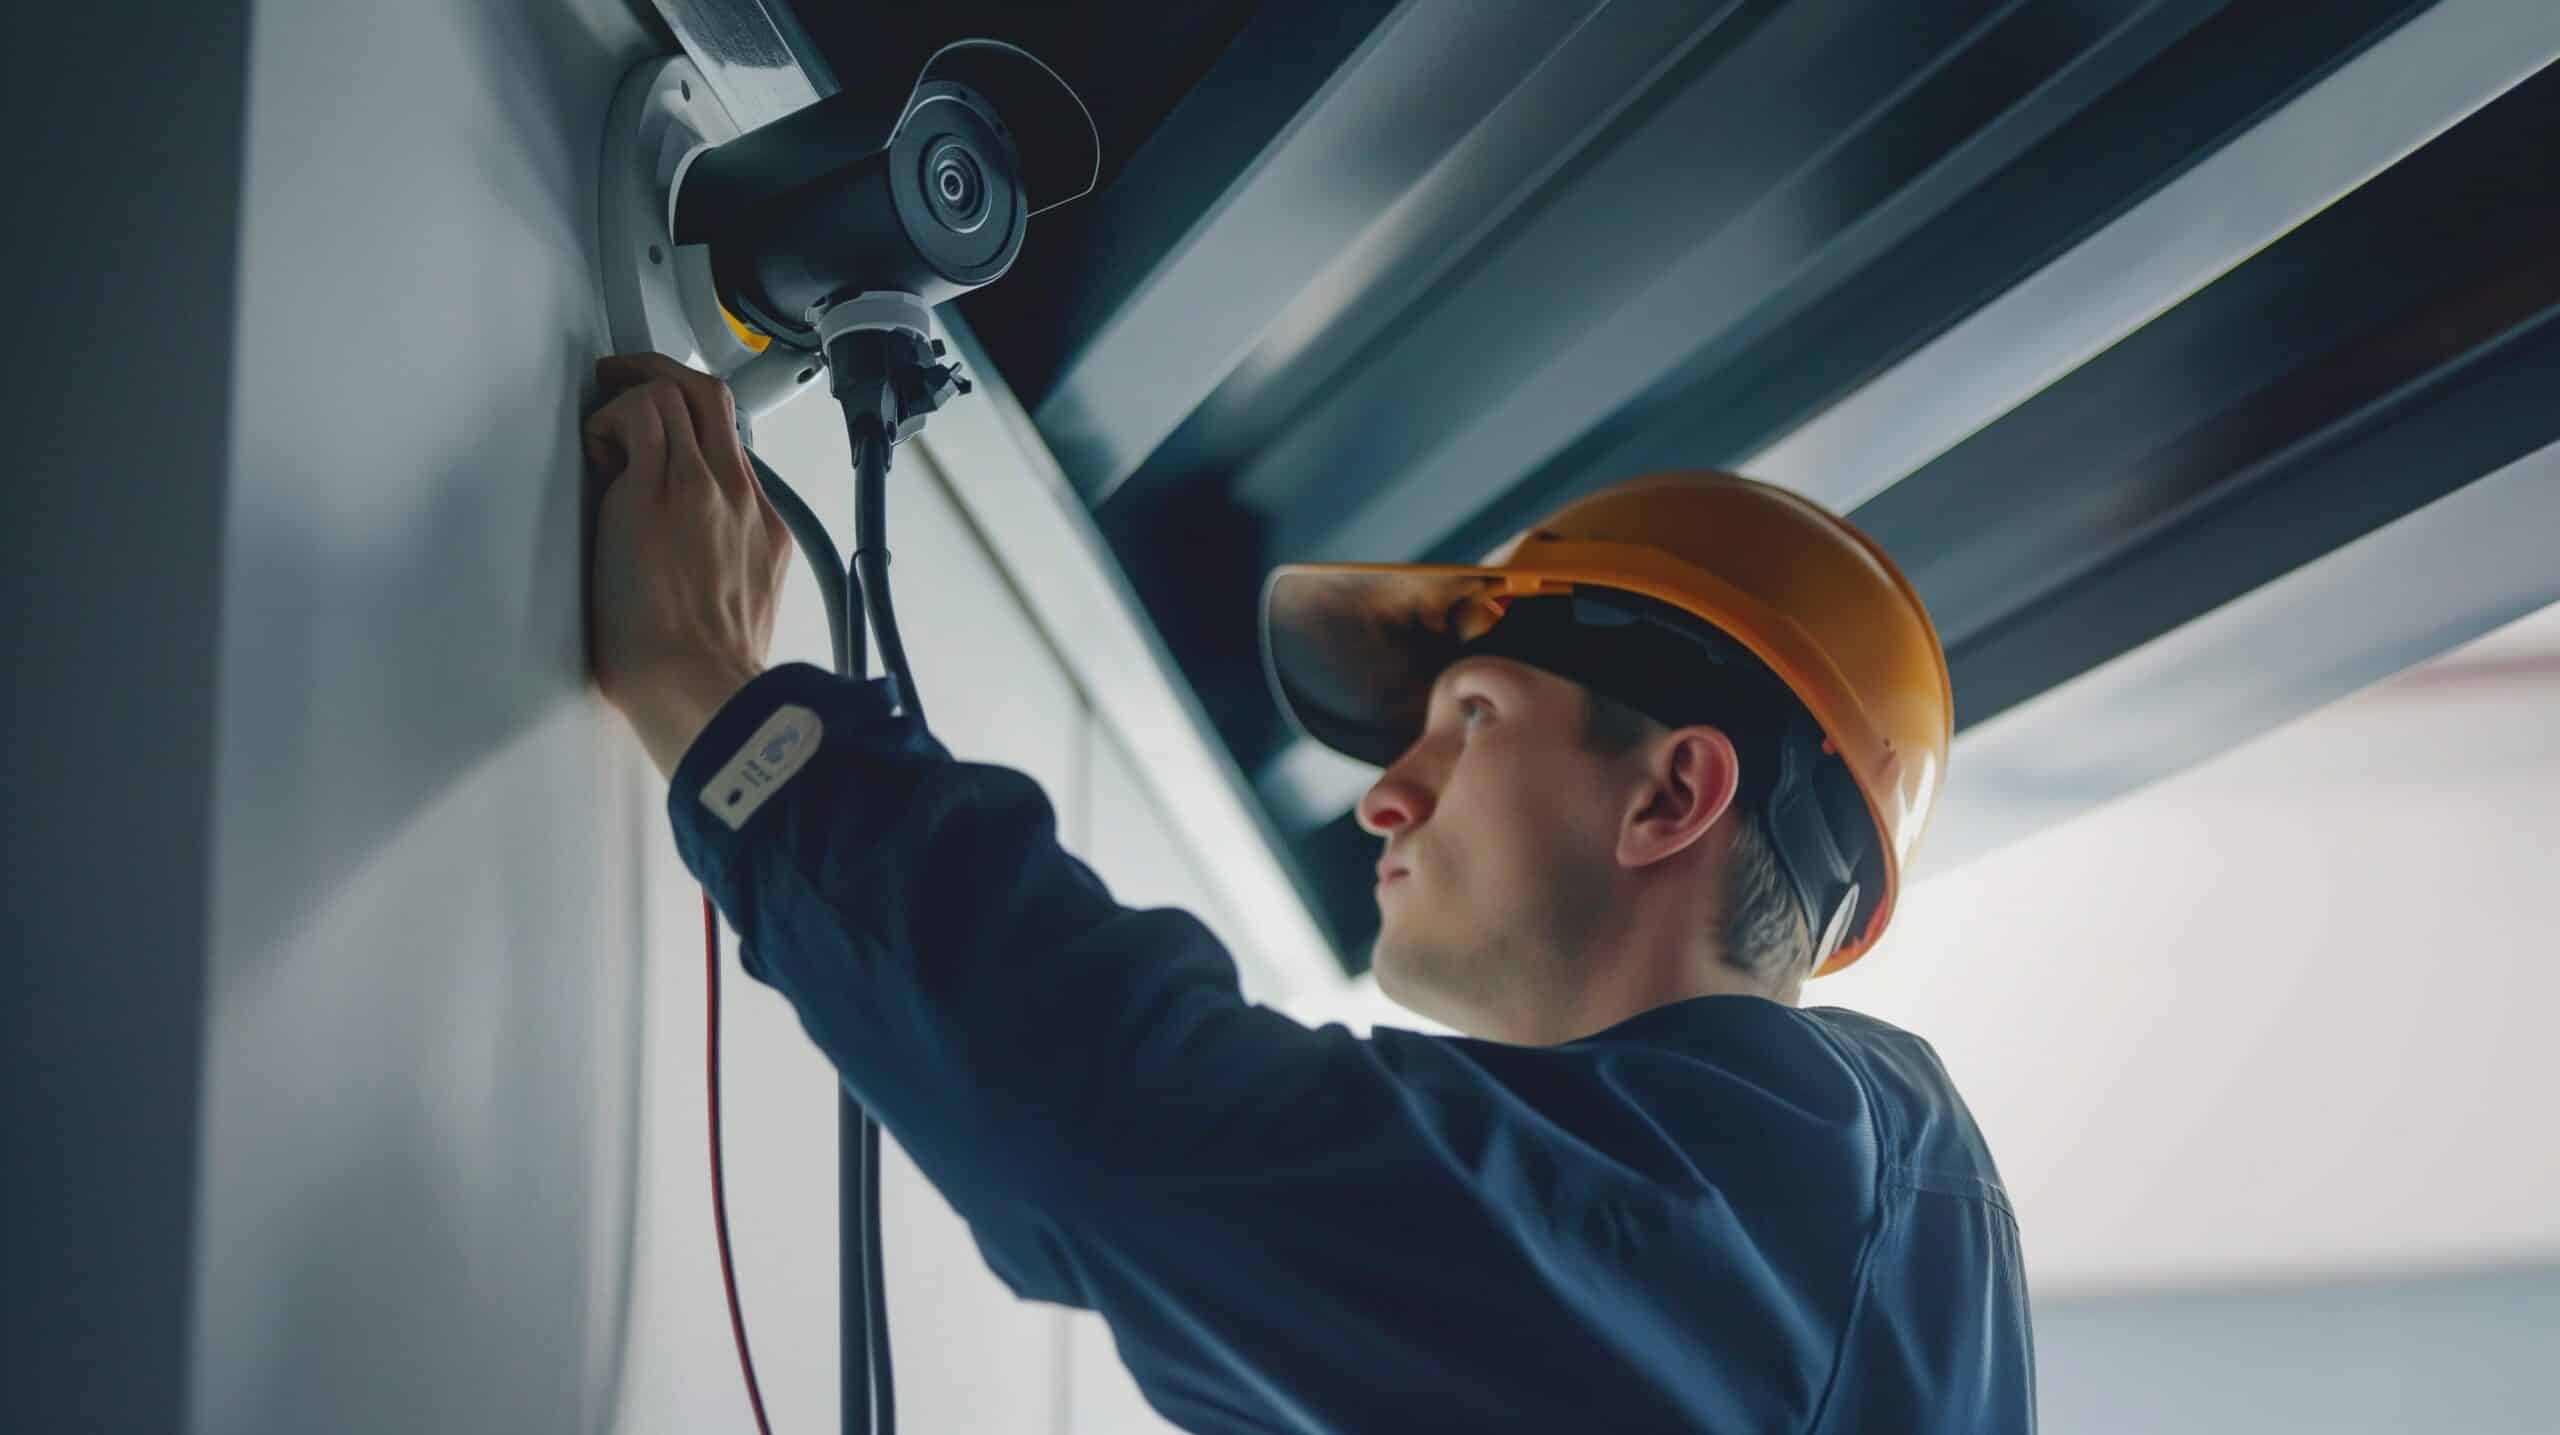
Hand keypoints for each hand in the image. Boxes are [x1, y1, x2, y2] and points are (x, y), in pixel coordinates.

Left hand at [584, 352, 792, 773]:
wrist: (703, 692)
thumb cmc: (707, 677)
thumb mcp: (741, 614)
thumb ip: (723, 573)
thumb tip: (682, 569)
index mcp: (763, 531)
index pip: (730, 448)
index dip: (688, 429)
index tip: (657, 436)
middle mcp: (741, 498)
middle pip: (714, 400)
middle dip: (660, 377)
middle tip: (621, 385)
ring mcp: (706, 490)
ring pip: (679, 393)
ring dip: (629, 401)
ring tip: (600, 440)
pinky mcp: (662, 493)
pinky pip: (638, 416)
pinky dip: (607, 425)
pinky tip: (597, 462)